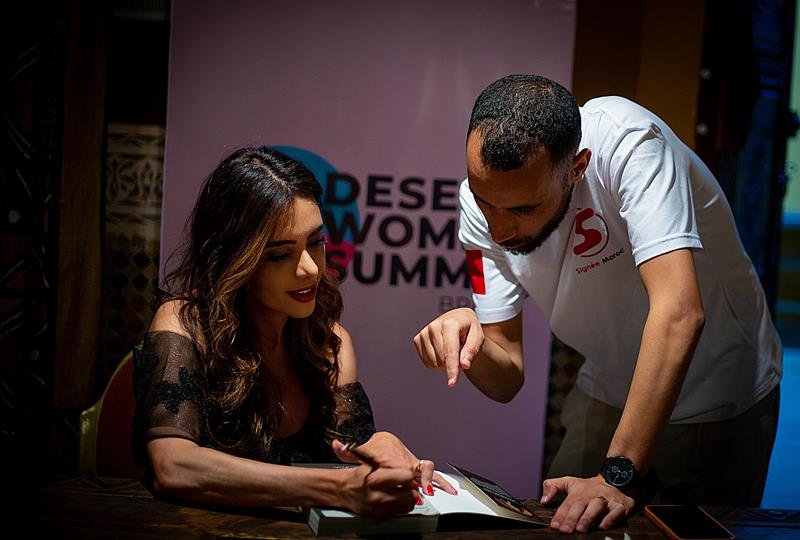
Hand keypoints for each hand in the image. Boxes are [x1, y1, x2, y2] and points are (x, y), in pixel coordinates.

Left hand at [333, 432, 456, 496]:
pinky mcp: (418, 466)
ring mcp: (412, 461)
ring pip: (426, 469)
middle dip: (418, 480)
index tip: (401, 482)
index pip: (397, 462)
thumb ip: (347, 451)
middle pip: (412, 468)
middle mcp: (404, 456)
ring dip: (432, 480)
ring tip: (439, 492)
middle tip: (421, 492)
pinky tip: (449, 490)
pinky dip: (440, 481)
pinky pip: (431, 473)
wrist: (383, 441)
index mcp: (390, 453)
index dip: (399, 474)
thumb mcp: (358, 451)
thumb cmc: (372, 449)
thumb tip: (337, 446)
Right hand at [335, 457, 418, 518]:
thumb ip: (393, 468)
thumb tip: (412, 474)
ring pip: (407, 506)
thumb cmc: (358, 476)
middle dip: (412, 489)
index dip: (410, 475)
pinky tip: (395, 499)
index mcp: (375, 479)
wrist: (343, 490)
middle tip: (408, 485)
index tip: (409, 475)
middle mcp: (377, 496)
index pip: (406, 477)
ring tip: (402, 491)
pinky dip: (401, 506)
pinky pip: (399, 513)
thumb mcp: (373, 464)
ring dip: (408, 499)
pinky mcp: (379, 517)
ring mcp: (378, 508)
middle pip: (410, 495)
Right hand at [413, 307, 483, 386]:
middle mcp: (434, 326)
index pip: (450, 351)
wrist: (458, 319)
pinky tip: (442, 352)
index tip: (452, 383)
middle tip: (462, 355)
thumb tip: (464, 364)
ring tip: (453, 352)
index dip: (452, 369)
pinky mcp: (418, 339)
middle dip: (454, 364)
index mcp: (450, 323)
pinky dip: (437, 363)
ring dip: (445, 364)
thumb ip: (471, 350)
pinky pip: (427, 362)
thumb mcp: (478, 337)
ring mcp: (424, 333)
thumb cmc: (469, 329)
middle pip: (442, 360)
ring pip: (434, 363)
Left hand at [540, 474, 634, 532]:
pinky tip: (602, 526)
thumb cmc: (590, 487)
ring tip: (581, 528)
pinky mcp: (621, 505)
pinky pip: (616, 511)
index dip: (560, 515)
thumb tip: (543, 500)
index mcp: (578, 492)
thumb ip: (553, 487)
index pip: (567, 504)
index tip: (554, 526)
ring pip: (597, 507)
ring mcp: (606, 500)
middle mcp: (591, 496)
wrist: (616, 478)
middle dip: (572, 518)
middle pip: (580, 505)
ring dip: (589, 517)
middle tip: (565, 530)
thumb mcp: (569, 482)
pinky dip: (610, 519)